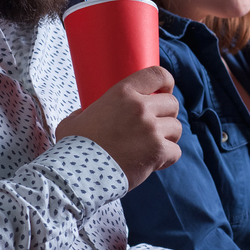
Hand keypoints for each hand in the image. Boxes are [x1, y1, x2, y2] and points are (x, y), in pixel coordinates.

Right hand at [56, 66, 181, 189]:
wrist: (77, 174)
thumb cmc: (73, 147)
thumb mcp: (74, 119)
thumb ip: (85, 112)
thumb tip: (86, 114)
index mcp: (122, 93)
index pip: (157, 75)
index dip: (166, 82)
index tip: (165, 91)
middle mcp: (140, 108)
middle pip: (172, 103)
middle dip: (167, 114)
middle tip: (156, 126)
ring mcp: (151, 129)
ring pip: (176, 128)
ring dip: (168, 137)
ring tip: (153, 146)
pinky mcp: (157, 151)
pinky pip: (176, 151)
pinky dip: (167, 158)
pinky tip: (153, 162)